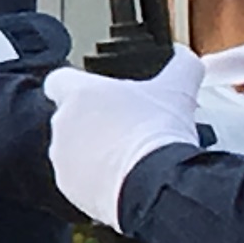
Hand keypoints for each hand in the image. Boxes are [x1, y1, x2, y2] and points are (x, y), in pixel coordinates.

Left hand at [45, 47, 205, 230]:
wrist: (155, 183)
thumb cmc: (159, 134)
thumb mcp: (178, 89)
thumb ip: (181, 65)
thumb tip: (184, 56)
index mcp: (79, 94)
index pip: (59, 79)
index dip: (77, 85)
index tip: (96, 93)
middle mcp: (63, 124)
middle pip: (71, 117)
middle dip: (94, 122)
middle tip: (125, 128)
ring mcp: (62, 157)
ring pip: (73, 150)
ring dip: (94, 152)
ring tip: (128, 155)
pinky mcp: (68, 186)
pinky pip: (78, 179)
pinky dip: (95, 180)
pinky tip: (123, 178)